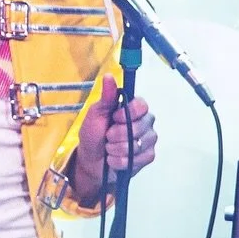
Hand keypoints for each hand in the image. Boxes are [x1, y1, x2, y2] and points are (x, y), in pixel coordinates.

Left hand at [72, 76, 157, 208]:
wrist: (90, 159)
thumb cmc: (93, 135)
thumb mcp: (96, 114)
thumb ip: (106, 97)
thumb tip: (109, 76)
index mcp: (133, 108)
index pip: (141, 105)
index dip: (127, 114)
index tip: (114, 118)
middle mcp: (145, 121)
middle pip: (140, 127)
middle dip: (117, 134)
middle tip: (108, 136)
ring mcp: (148, 139)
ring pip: (137, 144)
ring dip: (117, 149)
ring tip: (109, 148)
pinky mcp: (148, 155)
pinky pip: (139, 158)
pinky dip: (121, 161)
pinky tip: (115, 158)